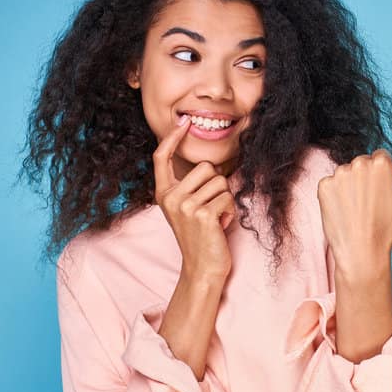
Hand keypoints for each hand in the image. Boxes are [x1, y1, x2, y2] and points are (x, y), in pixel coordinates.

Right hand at [153, 116, 236, 280]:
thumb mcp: (188, 208)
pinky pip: (227, 197)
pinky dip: (230, 211)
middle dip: (217, 185)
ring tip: (216, 218)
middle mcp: (170, 197)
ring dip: (225, 200)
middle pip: (205, 167)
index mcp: (163, 193)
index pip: (161, 157)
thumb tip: (211, 165)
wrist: (202, 267)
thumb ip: (191, 187)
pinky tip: (220, 226)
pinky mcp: (202, 214)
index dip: (172, 138)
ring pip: (220, 182)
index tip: (183, 123)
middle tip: (211, 208)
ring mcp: (184, 205)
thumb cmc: (201, 236)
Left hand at [317, 149, 391, 269]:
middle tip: (370, 205)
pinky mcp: (324, 185)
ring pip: (347, 172)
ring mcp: (339, 174)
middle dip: (366, 179)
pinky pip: (330, 183)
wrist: (361, 252)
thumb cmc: (389, 229)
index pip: (380, 158)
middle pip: (363, 163)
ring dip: (350, 186)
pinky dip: (335, 195)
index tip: (382, 196)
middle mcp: (359, 164)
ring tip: (357, 209)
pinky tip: (343, 211)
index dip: (383, 178)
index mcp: (382, 164)